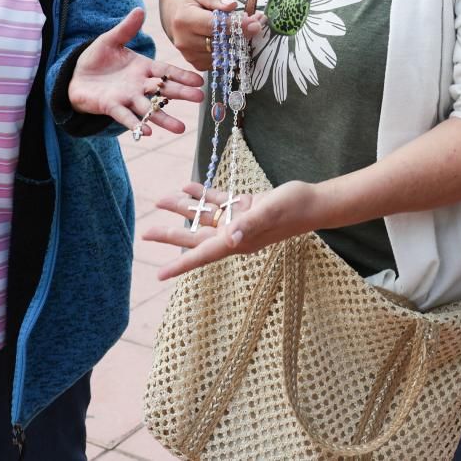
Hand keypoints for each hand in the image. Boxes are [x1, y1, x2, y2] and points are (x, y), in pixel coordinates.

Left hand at [67, 8, 203, 138]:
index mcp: (142, 67)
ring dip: (163, 118)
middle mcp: (139, 85)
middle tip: (201, 99)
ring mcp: (126, 97)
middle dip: (181, 94)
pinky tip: (147, 132)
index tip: (200, 81)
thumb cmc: (96, 58)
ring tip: (180, 129)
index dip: (182, 75)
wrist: (74, 76)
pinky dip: (136, 124)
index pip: (166, 71)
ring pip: (148, 108)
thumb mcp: (111, 39)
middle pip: (163, 90)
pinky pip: (126, 117)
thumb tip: (140, 9)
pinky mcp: (111, 107)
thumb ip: (126, 28)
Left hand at [142, 180, 322, 280]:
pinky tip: (189, 186)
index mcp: (238, 242)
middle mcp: (235, 235)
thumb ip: (249, 224)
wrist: (314, 201)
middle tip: (146, 232)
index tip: (159, 274)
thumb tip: (229, 239)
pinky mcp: (246, 207)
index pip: (203, 255)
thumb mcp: (270, 212)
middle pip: (196, 237)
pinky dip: (204, 195)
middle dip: (171, 234)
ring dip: (185, 208)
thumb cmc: (294, 208)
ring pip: (204, 216)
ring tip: (161, 199)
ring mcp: (239, 221)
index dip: (180, 265)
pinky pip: (219, 202)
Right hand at [163, 0, 264, 70]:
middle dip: (243, 34)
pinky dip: (233, 52)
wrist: (177, 17)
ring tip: (250, 30)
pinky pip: (221, 61)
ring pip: (224, 54)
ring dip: (241, 43)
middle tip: (258, 24)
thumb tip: (231, 5)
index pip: (214, 25)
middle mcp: (184, 41)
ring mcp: (190, 56)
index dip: (236, 25)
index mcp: (184, 20)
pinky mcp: (197, 64)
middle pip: (221, 42)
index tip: (254, 22)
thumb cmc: (193, 3)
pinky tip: (238, 40)